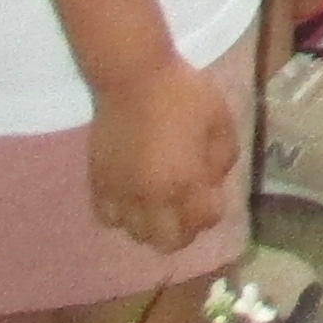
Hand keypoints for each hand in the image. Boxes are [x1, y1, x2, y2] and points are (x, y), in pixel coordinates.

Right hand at [87, 47, 234, 254]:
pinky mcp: (99, 184)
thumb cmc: (184, 95)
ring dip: (151, 226)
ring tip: (159, 203)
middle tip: (187, 209)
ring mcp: (122, 193)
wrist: (134, 80)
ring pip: (136, 234)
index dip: (212, 212)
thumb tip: (212, 180)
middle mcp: (153, 196)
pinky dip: (122, 216)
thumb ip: (223, 156)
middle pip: (168, 242)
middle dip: (183, 231)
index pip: (203, 221)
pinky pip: (108, 218)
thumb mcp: (220, 120)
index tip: (212, 197)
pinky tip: (132, 198)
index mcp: (187, 180)